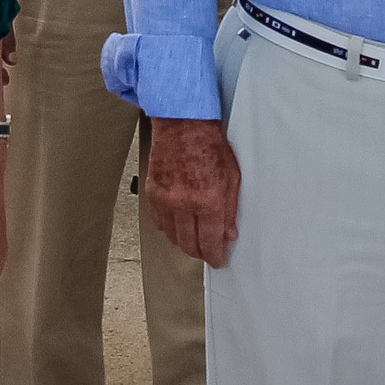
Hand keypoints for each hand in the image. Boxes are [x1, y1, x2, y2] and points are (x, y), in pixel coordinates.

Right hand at [141, 117, 239, 267]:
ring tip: (194, 241)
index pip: (210, 242)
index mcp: (207, 200)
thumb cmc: (208, 144)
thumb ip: (230, 209)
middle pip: (189, 245)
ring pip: (172, 236)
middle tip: (207, 253)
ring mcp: (165, 199)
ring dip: (184, 243)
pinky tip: (177, 226)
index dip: (215, 256)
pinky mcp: (153, 193)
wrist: (183, 124)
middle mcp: (184, 203)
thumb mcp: (232, 177)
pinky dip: (168, 228)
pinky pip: (159, 222)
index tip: (218, 260)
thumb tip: (229, 233)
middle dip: (200, 253)